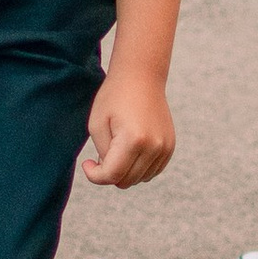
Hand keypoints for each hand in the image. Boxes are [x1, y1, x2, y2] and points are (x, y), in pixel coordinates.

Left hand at [81, 66, 174, 186]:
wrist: (141, 76)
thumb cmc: (114, 97)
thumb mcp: (97, 124)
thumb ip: (102, 154)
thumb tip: (112, 174)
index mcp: (134, 140)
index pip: (112, 175)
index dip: (95, 175)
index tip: (87, 162)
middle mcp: (154, 147)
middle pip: (126, 181)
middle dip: (110, 173)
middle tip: (102, 152)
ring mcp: (165, 148)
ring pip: (139, 179)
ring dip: (125, 171)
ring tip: (117, 148)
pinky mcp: (170, 147)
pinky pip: (151, 172)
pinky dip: (138, 168)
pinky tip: (130, 150)